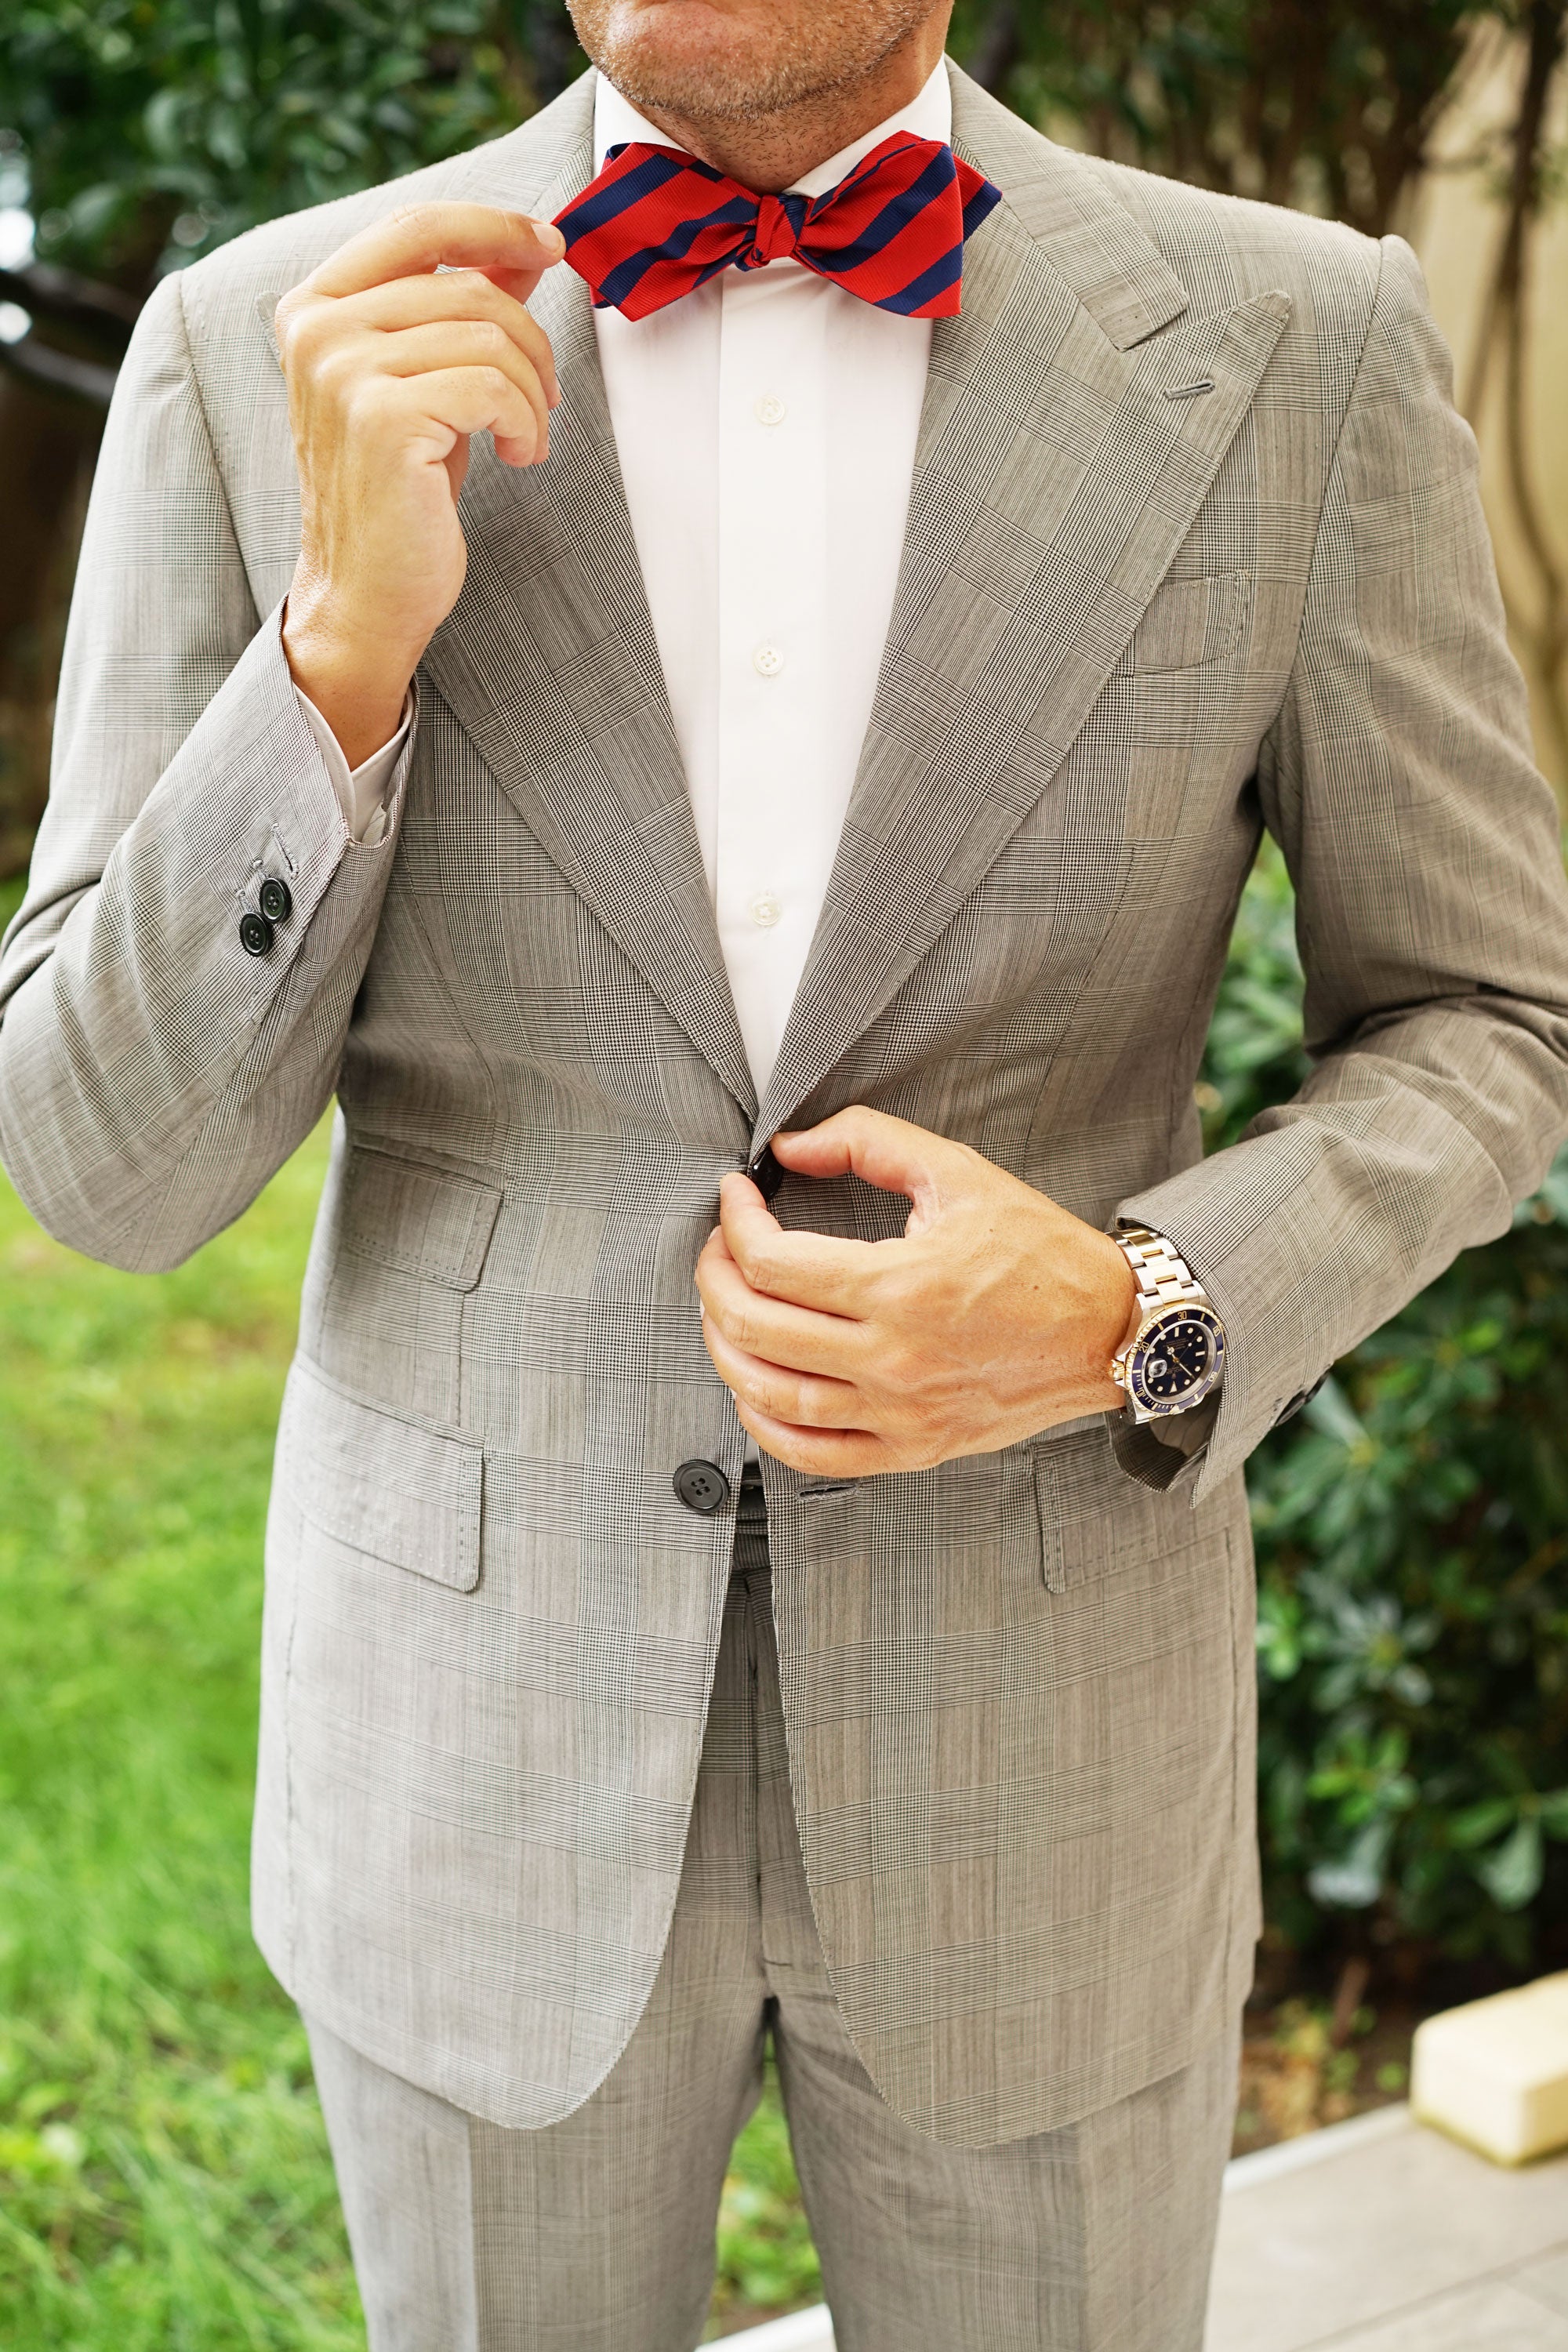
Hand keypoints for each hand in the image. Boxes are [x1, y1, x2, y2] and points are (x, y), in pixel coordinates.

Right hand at [277, 203, 564, 764]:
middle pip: (467, 283)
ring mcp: (343, 370)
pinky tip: (519, 456)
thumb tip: (525, 247)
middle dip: (531, 340)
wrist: (366, 591)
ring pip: (489, 335)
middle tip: (545, 397)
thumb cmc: (401, 492)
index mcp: (316, 306)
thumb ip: (460, 309)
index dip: (494, 224)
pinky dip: (525, 423)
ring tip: (527, 436)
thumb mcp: (430, 381)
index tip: (551, 244)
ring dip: (533, 392)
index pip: (417, 226)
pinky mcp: (381, 417)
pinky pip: (492, 386)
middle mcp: (318, 328)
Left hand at [695, 1107, 1139, 1476]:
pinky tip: (754, 1390)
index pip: (771, 1262)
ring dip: (725, 1350)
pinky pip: (814, 1454)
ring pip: (770, 1395)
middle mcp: (893, 1358)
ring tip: (724, 1311)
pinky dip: (766, 1427)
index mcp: (900, 1286)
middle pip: (755, 1326)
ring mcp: (900, 1412)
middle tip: (718, 1248)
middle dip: (714, 1280)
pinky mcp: (913, 1447)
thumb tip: (789, 1146)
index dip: (734, 1223)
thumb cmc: (1039, 1253)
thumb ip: (867, 1142)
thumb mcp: (957, 1172)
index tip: (737, 1198)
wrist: (1108, 1328)